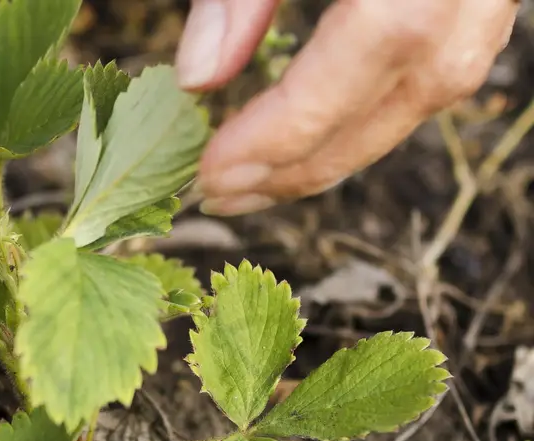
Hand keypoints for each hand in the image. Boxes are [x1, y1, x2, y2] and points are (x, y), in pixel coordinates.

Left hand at [175, 0, 518, 215]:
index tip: (212, 173)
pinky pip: (437, 70)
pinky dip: (372, 112)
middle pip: (405, 93)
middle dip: (306, 161)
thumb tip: (197, 80)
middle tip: (220, 196)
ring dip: (339, 147)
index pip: (371, 50)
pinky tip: (316, 135)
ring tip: (256, 181)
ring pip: (428, 93)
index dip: (289, 126)